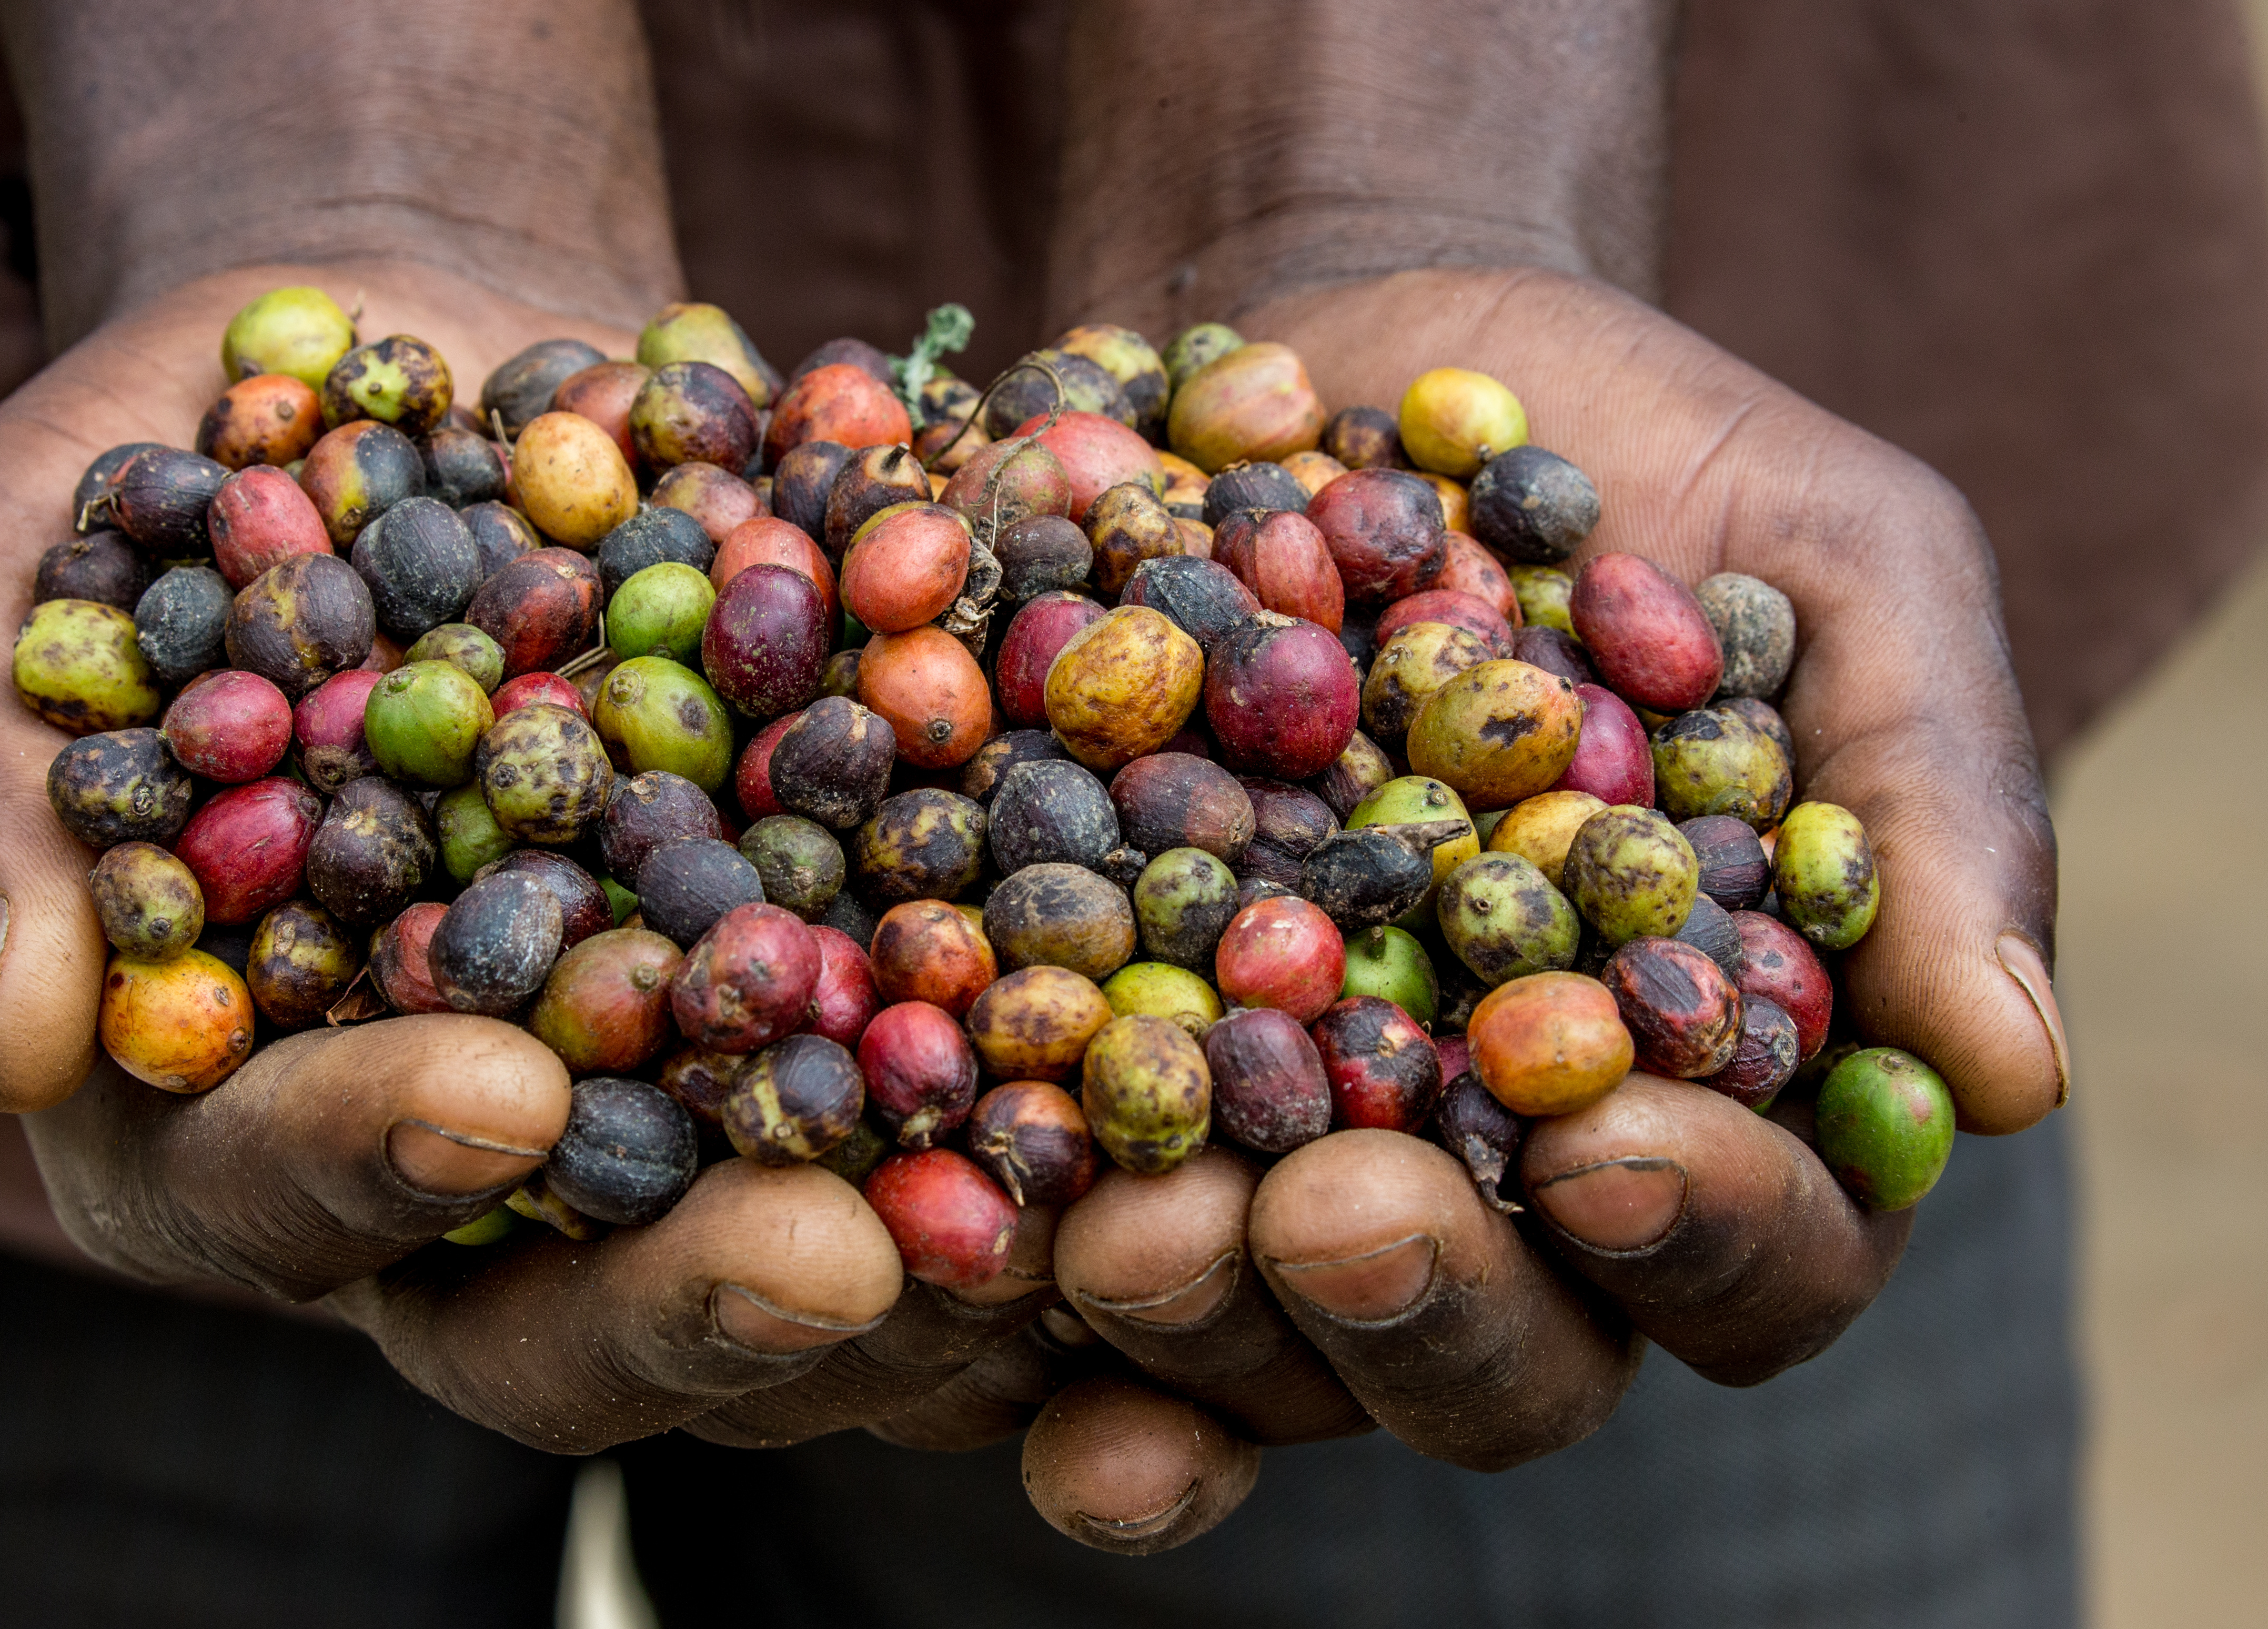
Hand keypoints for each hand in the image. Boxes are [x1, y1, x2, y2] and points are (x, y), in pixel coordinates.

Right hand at [0, 260, 1051, 1452]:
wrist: (393, 373)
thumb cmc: (135, 480)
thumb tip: (3, 1035)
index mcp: (220, 1113)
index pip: (282, 1195)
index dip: (377, 1165)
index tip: (499, 1099)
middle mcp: (447, 1160)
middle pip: (564, 1300)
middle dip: (697, 1293)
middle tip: (841, 1263)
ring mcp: (647, 1091)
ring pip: (777, 1235)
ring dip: (916, 1246)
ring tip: (1038, 1211)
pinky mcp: (810, 988)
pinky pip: (925, 1070)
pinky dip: (1026, 1074)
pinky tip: (1135, 1061)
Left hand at [1014, 266, 2065, 1550]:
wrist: (1362, 351)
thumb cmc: (1641, 464)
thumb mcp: (1841, 567)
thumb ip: (1929, 802)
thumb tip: (2015, 1070)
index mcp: (1713, 1098)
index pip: (1753, 1257)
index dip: (1700, 1234)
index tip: (1615, 1146)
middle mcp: (1500, 1175)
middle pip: (1494, 1357)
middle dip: (1415, 1309)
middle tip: (1332, 1214)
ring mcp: (1287, 1143)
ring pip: (1258, 1339)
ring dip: (1190, 1315)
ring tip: (1114, 1225)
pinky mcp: (1094, 1076)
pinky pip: (1046, 1225)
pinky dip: (1001, 1262)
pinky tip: (950, 1247)